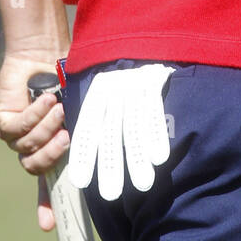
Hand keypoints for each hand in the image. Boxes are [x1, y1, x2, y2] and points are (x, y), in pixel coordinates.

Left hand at [0, 51, 69, 231]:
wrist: (44, 53)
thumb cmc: (65, 78)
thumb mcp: (78, 107)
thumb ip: (84, 128)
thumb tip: (106, 142)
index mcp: (50, 148)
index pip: (48, 184)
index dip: (48, 206)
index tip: (50, 227)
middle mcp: (32, 146)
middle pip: (36, 168)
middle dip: (51, 155)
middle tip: (67, 138)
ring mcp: (15, 136)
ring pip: (27, 147)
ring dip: (45, 127)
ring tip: (58, 107)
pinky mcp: (3, 121)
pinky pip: (17, 128)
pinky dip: (33, 114)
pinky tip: (44, 99)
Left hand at [68, 65, 174, 200]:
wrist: (148, 45)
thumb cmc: (126, 82)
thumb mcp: (109, 95)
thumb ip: (100, 120)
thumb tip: (88, 157)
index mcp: (97, 94)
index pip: (87, 127)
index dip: (84, 154)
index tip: (81, 182)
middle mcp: (113, 90)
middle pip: (110, 132)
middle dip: (110, 164)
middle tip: (110, 195)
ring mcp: (134, 86)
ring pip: (133, 126)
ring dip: (137, 157)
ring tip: (142, 184)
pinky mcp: (154, 82)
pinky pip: (154, 113)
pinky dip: (156, 136)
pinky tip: (159, 158)